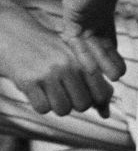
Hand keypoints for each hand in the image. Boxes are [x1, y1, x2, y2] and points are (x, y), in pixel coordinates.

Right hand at [0, 0, 112, 116]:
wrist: (18, 36)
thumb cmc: (52, 50)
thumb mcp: (76, 56)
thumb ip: (95, 81)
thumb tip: (106, 114)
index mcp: (83, 59)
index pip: (101, 93)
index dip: (97, 101)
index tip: (88, 95)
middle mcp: (68, 66)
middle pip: (83, 105)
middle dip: (75, 104)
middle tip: (67, 93)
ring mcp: (48, 74)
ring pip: (63, 109)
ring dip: (58, 106)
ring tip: (53, 92)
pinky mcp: (28, 81)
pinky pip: (42, 108)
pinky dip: (42, 105)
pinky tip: (39, 92)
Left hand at [61, 0, 137, 82]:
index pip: (105, 24)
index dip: (111, 44)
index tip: (120, 61)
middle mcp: (91, 1)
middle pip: (95, 36)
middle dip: (106, 56)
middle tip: (118, 74)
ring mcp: (80, 6)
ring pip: (87, 41)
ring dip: (99, 60)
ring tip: (114, 76)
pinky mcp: (72, 11)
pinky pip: (75, 40)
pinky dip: (85, 54)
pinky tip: (97, 69)